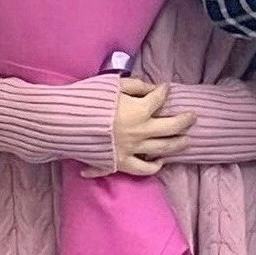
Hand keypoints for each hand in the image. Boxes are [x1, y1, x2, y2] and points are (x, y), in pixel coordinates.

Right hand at [81, 77, 195, 178]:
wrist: (62, 123)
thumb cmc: (87, 100)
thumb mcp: (114, 84)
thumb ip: (136, 86)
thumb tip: (150, 88)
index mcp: (138, 111)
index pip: (159, 99)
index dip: (164, 91)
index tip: (165, 87)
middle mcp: (139, 132)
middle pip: (170, 127)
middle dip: (184, 120)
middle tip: (193, 116)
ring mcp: (130, 150)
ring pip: (161, 150)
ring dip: (177, 145)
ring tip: (187, 140)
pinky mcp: (118, 164)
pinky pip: (141, 170)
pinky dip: (153, 168)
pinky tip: (160, 162)